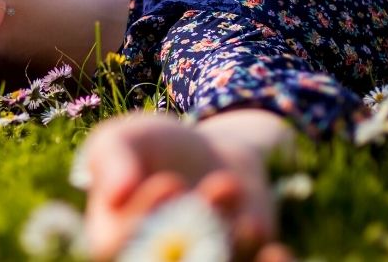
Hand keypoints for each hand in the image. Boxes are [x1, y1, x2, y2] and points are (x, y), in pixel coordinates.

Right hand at [82, 113, 291, 260]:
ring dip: (231, 238)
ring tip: (228, 184)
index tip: (168, 182)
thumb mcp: (126, 137)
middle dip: (191, 235)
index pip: (114, 249)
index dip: (141, 224)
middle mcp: (152, 261)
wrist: (214, 157)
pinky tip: (276, 252)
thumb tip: (117, 194)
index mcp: (112, 240)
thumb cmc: (157, 147)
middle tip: (212, 190)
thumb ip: (111, 156)